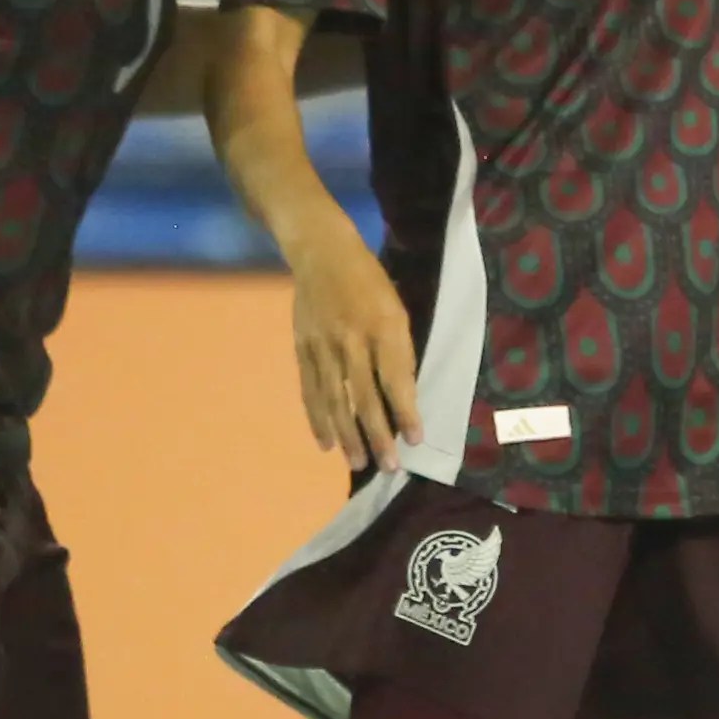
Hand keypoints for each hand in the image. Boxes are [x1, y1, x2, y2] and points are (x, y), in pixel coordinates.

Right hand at [290, 230, 419, 473]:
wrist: (320, 252)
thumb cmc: (369, 280)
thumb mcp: (396, 306)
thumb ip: (399, 349)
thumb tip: (404, 394)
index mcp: (383, 325)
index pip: (395, 378)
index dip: (406, 410)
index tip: (415, 439)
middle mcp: (352, 338)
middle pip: (365, 395)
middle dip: (378, 434)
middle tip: (388, 466)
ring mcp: (323, 345)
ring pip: (335, 399)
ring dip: (347, 435)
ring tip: (357, 462)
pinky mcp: (302, 348)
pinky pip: (310, 390)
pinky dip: (318, 418)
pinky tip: (326, 442)